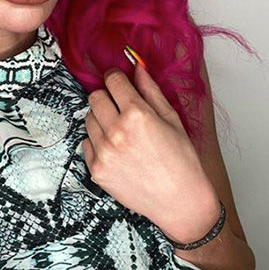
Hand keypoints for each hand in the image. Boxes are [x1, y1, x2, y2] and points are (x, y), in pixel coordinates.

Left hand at [82, 63, 220, 243]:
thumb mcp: (172, 120)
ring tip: (121, 132)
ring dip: (101, 120)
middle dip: (106, 97)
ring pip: (88, 119)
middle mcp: (116, 132)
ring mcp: (103, 152)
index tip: (118, 81)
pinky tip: (116, 150)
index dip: (116, 78)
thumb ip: (151, 91)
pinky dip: (97, 142)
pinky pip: (86, 143)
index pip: (113, 81)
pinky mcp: (96, 169)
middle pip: (95, 97)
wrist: (180, 202)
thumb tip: (137, 67)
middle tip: (119, 107)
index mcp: (137, 115)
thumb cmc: (182, 161)